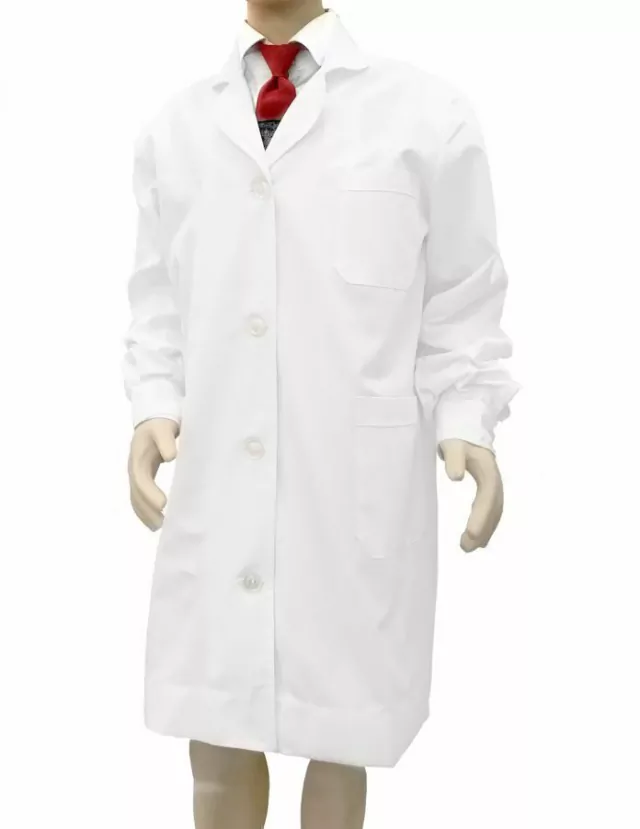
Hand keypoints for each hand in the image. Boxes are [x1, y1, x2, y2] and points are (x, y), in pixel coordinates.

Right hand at [127, 417, 179, 530]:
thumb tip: (171, 456)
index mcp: (138, 458)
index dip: (150, 493)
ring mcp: (135, 474)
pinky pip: (138, 498)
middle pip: (136, 494)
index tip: (163, 505)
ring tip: (160, 528)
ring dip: (145, 514)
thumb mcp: (163, 429)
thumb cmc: (159, 425)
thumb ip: (166, 441)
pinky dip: (144, 512)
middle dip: (148, 510)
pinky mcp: (141, 478)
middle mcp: (134, 469)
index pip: (141, 480)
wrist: (151, 420)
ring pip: (135, 499)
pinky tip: (155, 523)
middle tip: (163, 523)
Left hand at [439, 438, 503, 552]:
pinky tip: (476, 538)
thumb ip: (454, 458)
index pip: (487, 496)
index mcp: (488, 470)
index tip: (471, 533)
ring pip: (494, 513)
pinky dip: (486, 525)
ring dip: (485, 531)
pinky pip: (491, 511)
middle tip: (465, 547)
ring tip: (467, 547)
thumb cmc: (457, 438)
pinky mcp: (488, 490)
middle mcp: (495, 481)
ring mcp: (494, 486)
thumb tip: (455, 477)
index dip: (481, 516)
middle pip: (494, 509)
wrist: (466, 430)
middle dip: (483, 529)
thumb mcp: (453, 445)